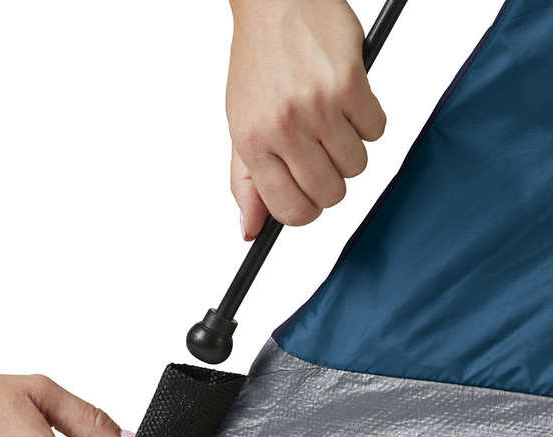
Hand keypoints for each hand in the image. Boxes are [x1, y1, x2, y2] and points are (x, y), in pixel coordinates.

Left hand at [227, 0, 385, 238]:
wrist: (275, 1)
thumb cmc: (259, 66)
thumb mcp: (240, 127)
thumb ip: (246, 182)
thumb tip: (250, 231)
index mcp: (253, 143)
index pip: (290, 212)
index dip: (306, 211)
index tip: (308, 195)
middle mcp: (284, 128)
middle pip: (330, 195)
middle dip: (330, 180)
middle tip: (319, 151)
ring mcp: (318, 106)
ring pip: (356, 166)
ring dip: (349, 149)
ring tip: (329, 120)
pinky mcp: (350, 82)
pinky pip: (377, 131)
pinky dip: (366, 121)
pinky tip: (345, 99)